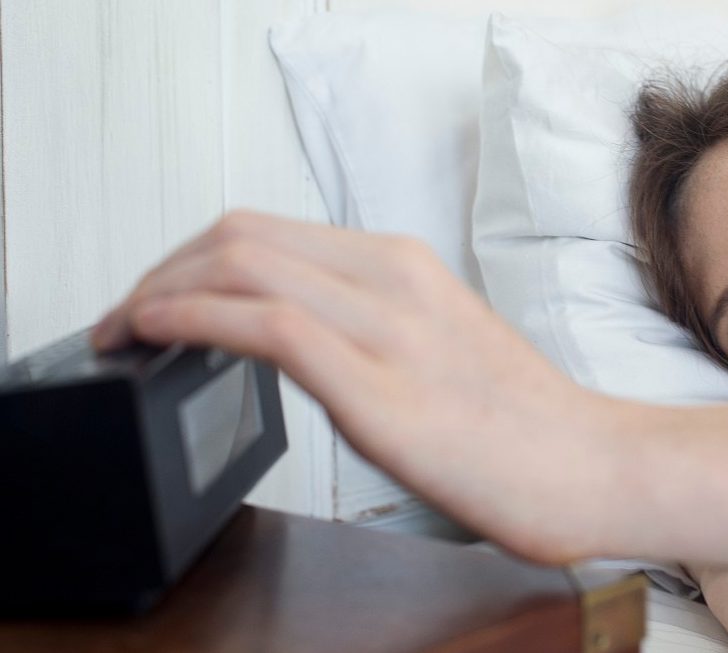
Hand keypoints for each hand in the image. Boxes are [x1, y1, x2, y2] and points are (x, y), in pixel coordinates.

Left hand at [91, 210, 624, 562]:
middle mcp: (394, 279)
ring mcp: (390, 328)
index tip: (158, 299)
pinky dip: (191, 319)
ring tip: (128, 333)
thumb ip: (370, 328)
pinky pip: (266, 324)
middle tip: (129, 319)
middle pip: (239, 235)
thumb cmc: (523, 424)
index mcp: (405, 267)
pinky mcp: (382, 388)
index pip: (267, 232)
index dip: (189, 258)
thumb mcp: (437, 345)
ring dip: (159, 292)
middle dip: (161, 271)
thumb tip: (293, 337)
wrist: (592, 466)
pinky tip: (159, 339)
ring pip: (241, 265)